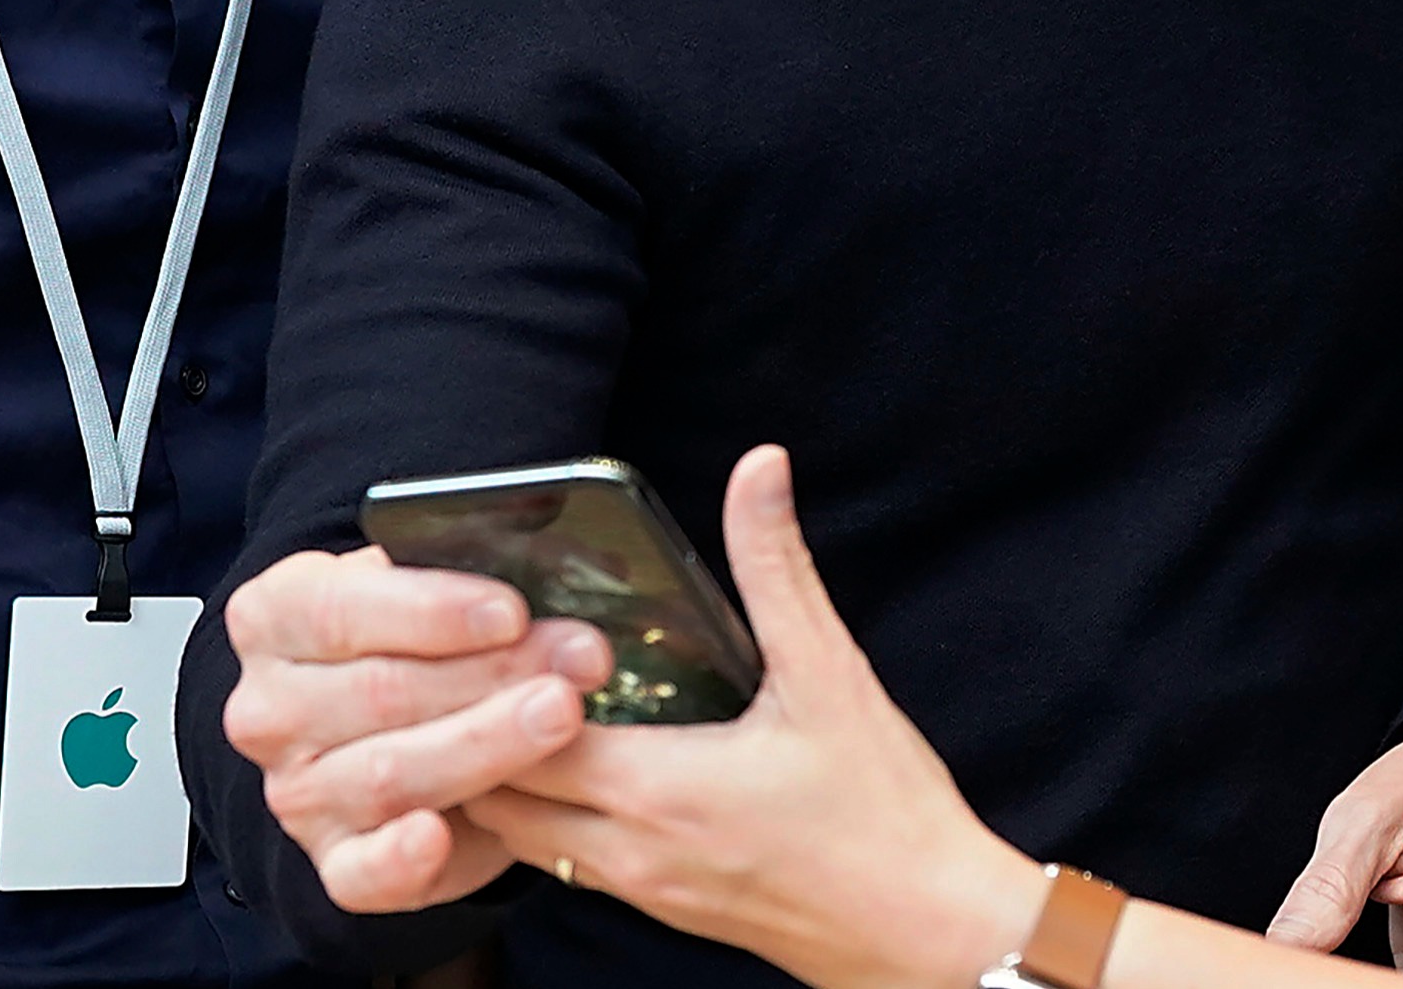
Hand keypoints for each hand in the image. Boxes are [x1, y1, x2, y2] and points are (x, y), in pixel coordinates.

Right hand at [219, 543, 615, 913]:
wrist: (386, 726)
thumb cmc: (412, 642)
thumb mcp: (421, 589)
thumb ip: (462, 578)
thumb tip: (553, 576)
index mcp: (275, 617)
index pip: (341, 610)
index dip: (434, 611)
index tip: (513, 611)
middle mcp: (270, 708)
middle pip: (382, 691)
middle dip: (494, 674)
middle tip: (578, 661)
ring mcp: (297, 792)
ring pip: (390, 773)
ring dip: (487, 744)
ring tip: (562, 716)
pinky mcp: (334, 861)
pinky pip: (362, 873)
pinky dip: (401, 859)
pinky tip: (439, 836)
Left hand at [472, 447, 1050, 988]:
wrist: (929, 935)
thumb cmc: (885, 813)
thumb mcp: (831, 675)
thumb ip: (776, 568)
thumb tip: (757, 468)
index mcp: (653, 788)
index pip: (515, 735)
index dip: (488, 678)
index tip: (488, 620)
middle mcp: (625, 850)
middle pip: (493, 794)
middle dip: (473, 728)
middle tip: (478, 658)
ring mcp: (638, 888)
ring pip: (520, 837)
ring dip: (503, 775)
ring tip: (511, 703)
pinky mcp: (661, 908)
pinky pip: (564, 861)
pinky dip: (543, 813)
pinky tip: (573, 763)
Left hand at [1266, 704, 1402, 980]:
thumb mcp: (1365, 816)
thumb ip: (1329, 889)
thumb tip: (1285, 946)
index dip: (1366, 986)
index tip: (1318, 970)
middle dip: (1368, 981)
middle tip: (1323, 941)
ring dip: (1379, 981)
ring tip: (1353, 923)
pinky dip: (1393, 979)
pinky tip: (1363, 950)